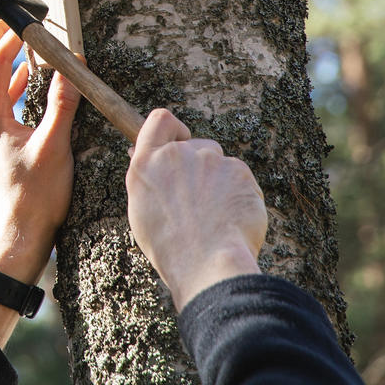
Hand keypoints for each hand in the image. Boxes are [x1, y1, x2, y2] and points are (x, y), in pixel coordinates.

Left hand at [0, 21, 79, 284]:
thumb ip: (62, 106)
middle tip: (16, 16)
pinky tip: (31, 75)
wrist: (21, 233)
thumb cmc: (36, 196)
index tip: (29, 16)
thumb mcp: (55, 149)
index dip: (9, 34)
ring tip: (24, 37)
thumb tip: (72, 68)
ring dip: (1, 54)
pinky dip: (11, 76)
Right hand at [126, 108, 266, 309]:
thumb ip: (147, 177)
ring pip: (221, 163)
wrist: (208, 264)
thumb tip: (147, 155)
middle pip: (196, 145)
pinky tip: (234, 220)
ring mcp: (209, 160)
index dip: (173, 129)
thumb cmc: (171, 246)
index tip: (180, 143)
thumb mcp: (141, 209)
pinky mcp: (239, 171)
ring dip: (221, 182)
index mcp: (147, 163)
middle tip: (201, 202)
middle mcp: (176, 154)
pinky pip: (242, 179)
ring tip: (217, 218)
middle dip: (201, 166)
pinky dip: (241, 195)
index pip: (160, 120)